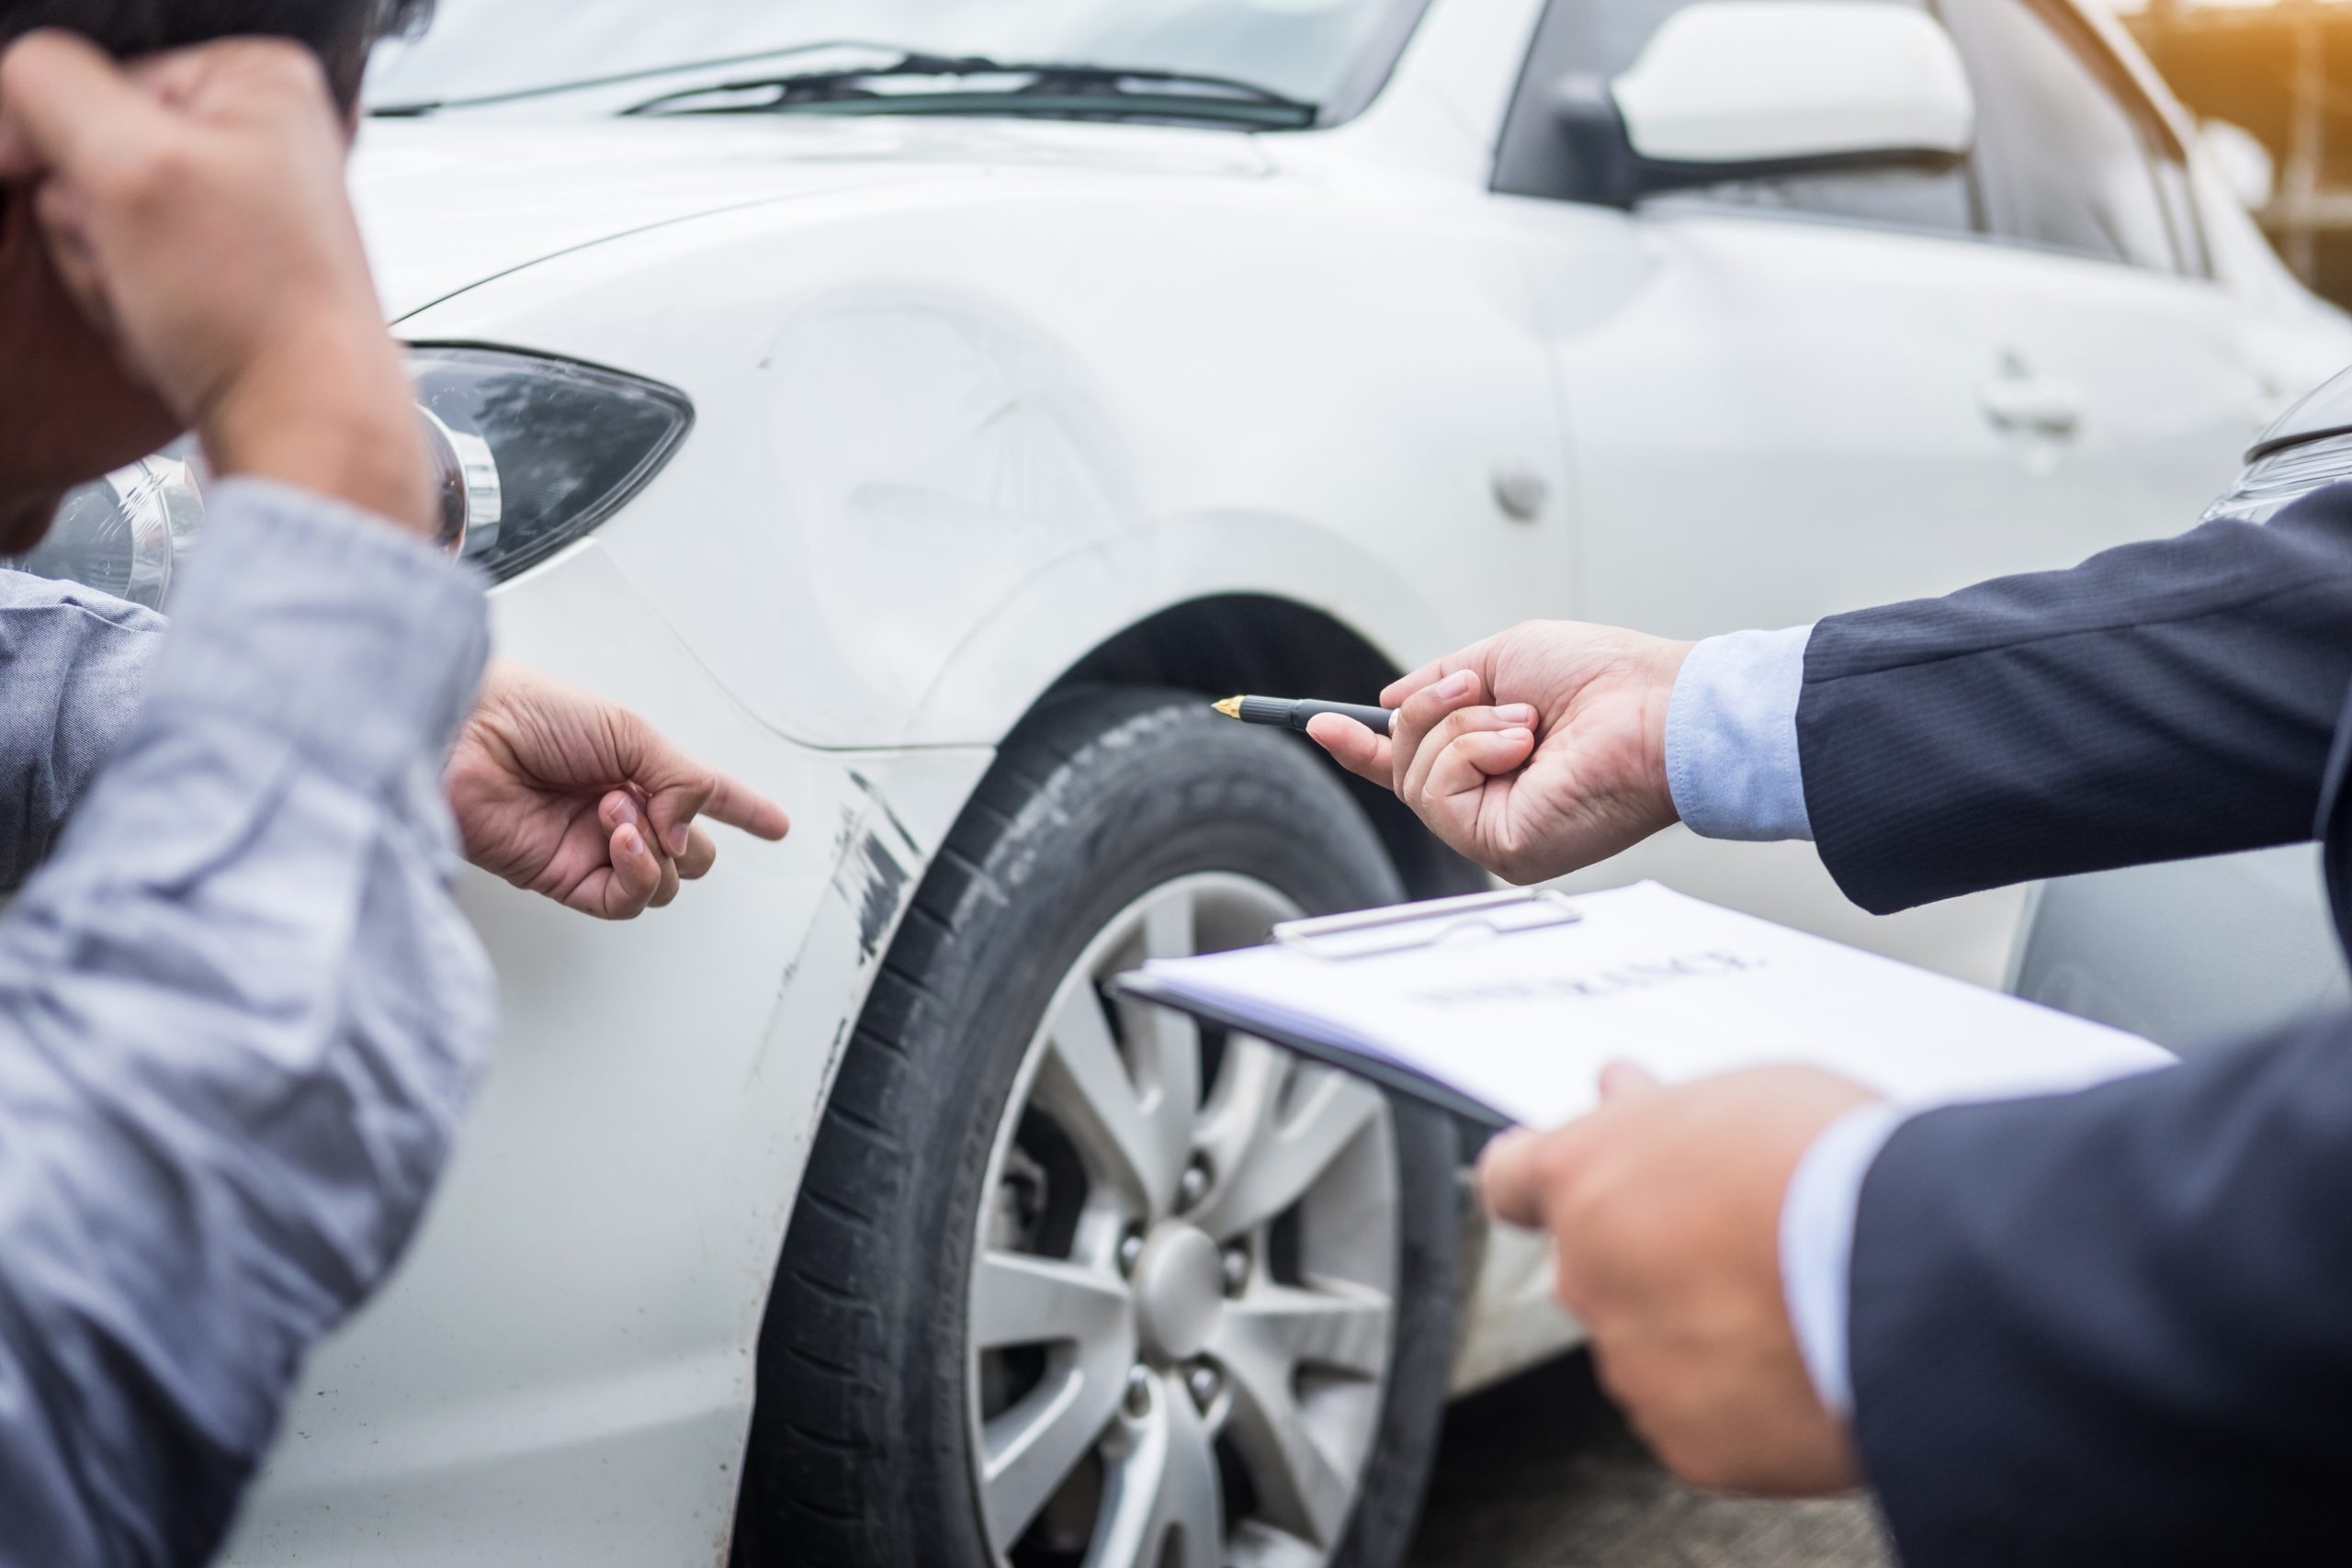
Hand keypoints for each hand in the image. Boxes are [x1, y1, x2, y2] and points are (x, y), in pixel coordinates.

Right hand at [0, 33, 431, 530]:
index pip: (89, 79)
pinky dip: (130, 301)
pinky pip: (126, 267)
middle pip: (93, 153)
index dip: (68, 150)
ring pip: (99, 217)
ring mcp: (239, 207)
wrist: (301, 425)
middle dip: (94, 221)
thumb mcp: (130, 167)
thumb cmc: (261, 316)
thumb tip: (20, 78)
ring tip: (172, 299)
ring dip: (107, 269)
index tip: (100, 204)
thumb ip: (49, 86)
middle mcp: (258, 138)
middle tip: (151, 263)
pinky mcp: (222, 269)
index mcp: (257, 82)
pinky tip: (176, 324)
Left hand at [445, 663, 791, 919]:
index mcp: (636, 765)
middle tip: (655, 806)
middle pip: (692, 853)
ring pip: (665, 882)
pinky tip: (617, 841)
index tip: (776, 825)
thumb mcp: (628, 730)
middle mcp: (618, 811)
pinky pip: (625, 900)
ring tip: (617, 813)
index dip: (744, 809)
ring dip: (656, 849)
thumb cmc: (528, 712)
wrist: (464, 737)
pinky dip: (636, 874)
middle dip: (690, 836)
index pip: (704, 795)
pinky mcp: (564, 879)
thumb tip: (694, 832)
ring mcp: (593, 848)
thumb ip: (681, 780)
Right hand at [1308, 621, 1691, 882]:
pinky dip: (1471, 751)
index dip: (1364, 747)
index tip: (1321, 723)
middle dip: (1431, 714)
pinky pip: (1437, 793)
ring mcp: (1495, 833)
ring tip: (1525, 723)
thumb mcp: (1503, 658)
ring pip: (1415, 777)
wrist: (1657, 708)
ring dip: (1461, 727)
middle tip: (1482, 691)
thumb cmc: (1605, 679)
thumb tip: (1386, 705)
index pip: (1415, 767)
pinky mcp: (1501, 849)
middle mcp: (1494, 806)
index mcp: (1496, 766)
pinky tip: (1522, 745)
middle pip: (1403, 764)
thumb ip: (1441, 683)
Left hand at [1479, 1063, 1878, 1495]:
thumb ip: (1663, 1112)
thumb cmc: (1832, 1170)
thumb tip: (1628, 1096)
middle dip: (1651, 1255)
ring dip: (1699, 1330)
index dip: (1542, 1185)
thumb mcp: (1740, 1095)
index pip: (1512, 1180)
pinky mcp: (1688, 1442)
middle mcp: (1586, 1274)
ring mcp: (1632, 1365)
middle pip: (1598, 1266)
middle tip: (1734, 1239)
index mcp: (1583, 1177)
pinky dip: (1741, 1400)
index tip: (1567, 1189)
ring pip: (1651, 1346)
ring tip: (1793, 1303)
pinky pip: (1702, 1417)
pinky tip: (1801, 1364)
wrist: (1910, 1279)